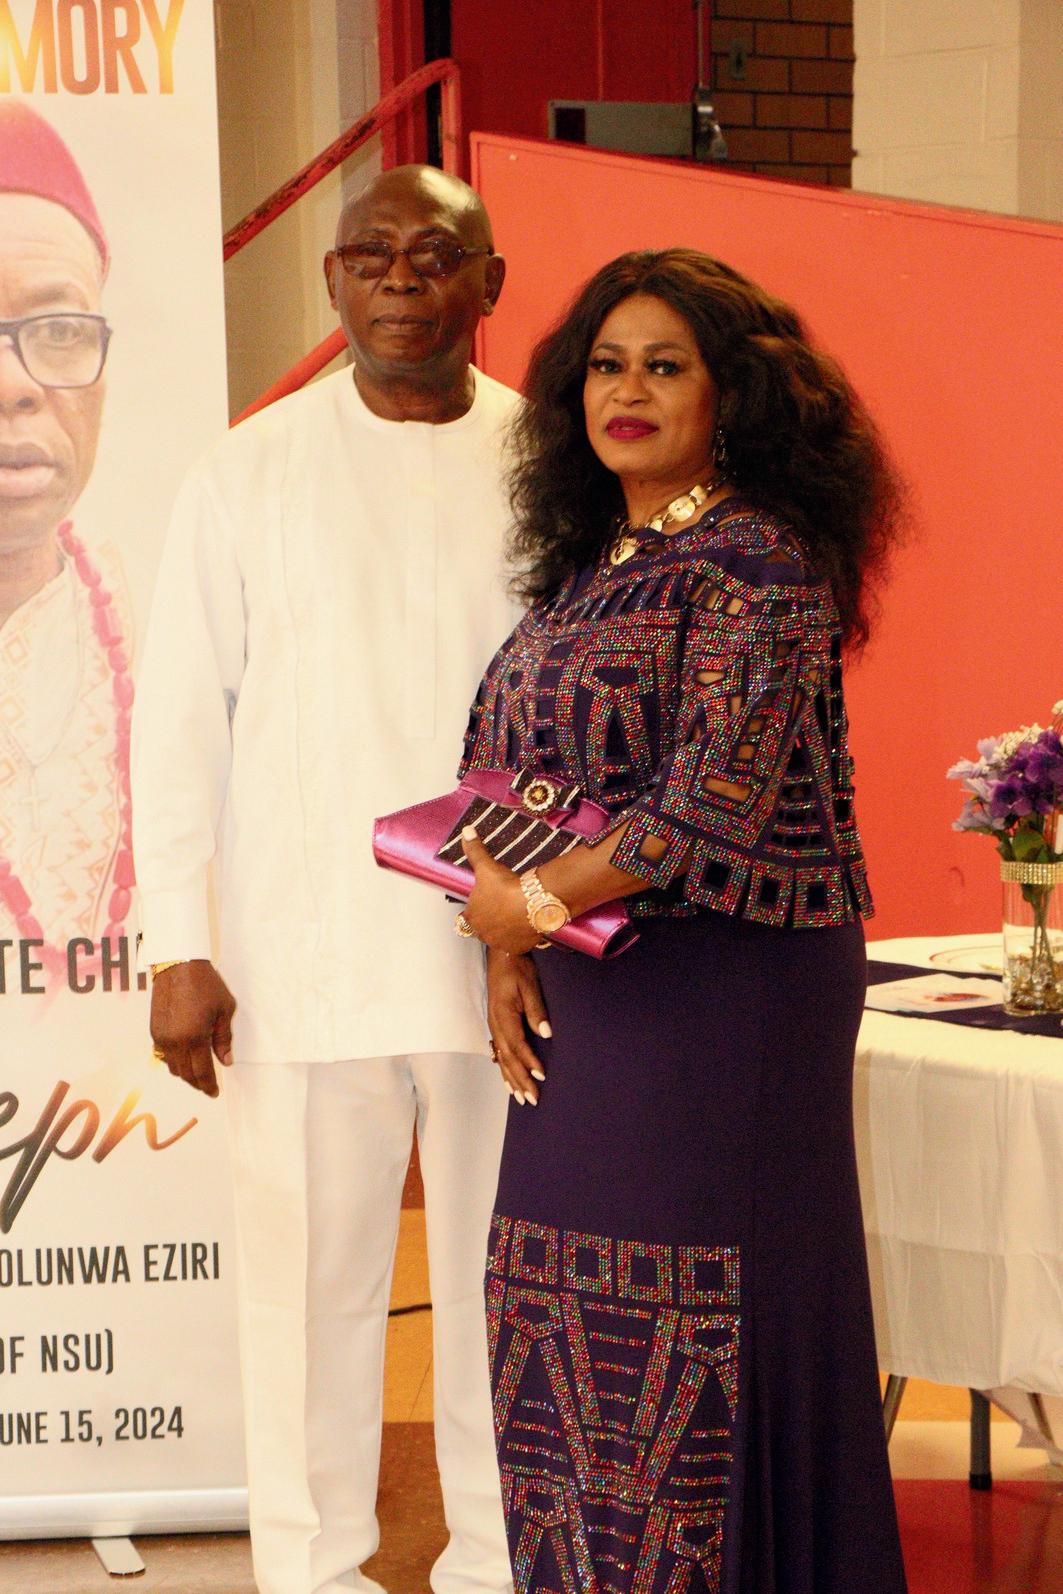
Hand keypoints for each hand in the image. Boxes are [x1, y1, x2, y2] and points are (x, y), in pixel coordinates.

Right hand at [150, 959, 236, 1098]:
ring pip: (172, 1067)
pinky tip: (184, 1058)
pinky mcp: (154, 1030)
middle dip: (198, 1083)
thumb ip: (224, 1039)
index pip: (202, 1072)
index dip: (209, 1086)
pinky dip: (174, 1061)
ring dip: (185, 1074)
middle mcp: (175, 1041)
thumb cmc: (206, 985)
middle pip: (185, 1074)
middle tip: (208, 1086)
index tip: (215, 1093)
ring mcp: (162, 1037)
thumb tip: (226, 1062)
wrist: (178, 966)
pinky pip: (163, 1055)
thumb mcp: (225, 1010)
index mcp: (195, 1037)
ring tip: (198, 1073)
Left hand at [460, 826, 540, 952]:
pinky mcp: (516, 948)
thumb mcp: (486, 866)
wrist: (533, 903)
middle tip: (504, 907)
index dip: (479, 907)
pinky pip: (514, 944)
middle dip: (491, 919)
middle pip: (483, 927)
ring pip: (498, 937)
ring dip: (503, 929)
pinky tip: (524, 925)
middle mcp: (482, 933)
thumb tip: (466, 831)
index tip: (490, 900)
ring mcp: (499, 942)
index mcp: (471, 916)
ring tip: (514, 916)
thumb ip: (474, 850)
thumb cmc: (506, 886)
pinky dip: (518, 937)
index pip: (469, 914)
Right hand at [486, 947, 550, 1104]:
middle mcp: (495, 1023)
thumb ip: (536, 1010)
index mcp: (503, 1014)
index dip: (529, 1062)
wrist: (500, 952)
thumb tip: (546, 1034)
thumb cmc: (517, 966)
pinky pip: (498, 1052)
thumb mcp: (529, 985)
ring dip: (511, 1079)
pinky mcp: (496, 1024)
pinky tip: (508, 1081)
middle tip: (533, 1099)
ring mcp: (494, 1025)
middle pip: (507, 1058)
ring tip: (521, 1098)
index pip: (517, 1045)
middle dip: (520, 1079)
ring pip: (501, 1058)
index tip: (542, 1076)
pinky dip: (504, 1069)